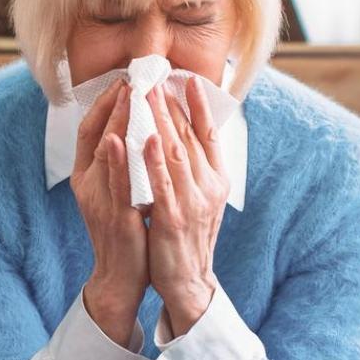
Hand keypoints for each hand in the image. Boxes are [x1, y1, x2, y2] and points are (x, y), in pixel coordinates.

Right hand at [71, 80, 149, 346]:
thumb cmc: (124, 232)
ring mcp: (99, 200)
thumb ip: (119, 163)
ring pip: (104, 154)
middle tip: (130, 76)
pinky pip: (115, 185)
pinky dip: (115, 162)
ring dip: (116, 122)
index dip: (104, 103)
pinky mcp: (114, 218)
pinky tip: (119, 140)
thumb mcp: (116, 192)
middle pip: (95, 134)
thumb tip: (131, 129)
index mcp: (86, 176)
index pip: (89, 129)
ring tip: (127, 94)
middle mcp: (87, 184)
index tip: (122, 80)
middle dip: (113, 103)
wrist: (119, 278)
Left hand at [143, 77, 229, 335]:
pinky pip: (161, 183)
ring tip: (147, 93)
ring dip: (160, 121)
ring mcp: (192, 202)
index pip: (209, 134)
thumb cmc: (188, 238)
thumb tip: (186, 136)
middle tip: (156, 76)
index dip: (200, 105)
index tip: (187, 78)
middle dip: (171, 104)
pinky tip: (142, 137)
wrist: (188, 283)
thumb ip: (194, 169)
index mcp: (217, 180)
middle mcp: (209, 187)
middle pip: (190, 137)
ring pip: (175, 153)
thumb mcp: (199, 199)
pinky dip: (152, 159)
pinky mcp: (172, 218)